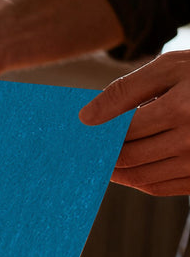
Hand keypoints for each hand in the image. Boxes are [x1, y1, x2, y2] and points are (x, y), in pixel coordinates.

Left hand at [80, 51, 189, 195]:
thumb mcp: (168, 68)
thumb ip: (124, 91)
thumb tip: (85, 117)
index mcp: (180, 109)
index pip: (120, 132)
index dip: (95, 136)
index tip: (76, 137)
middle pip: (127, 157)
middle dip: (101, 155)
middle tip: (81, 152)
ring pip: (139, 177)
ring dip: (114, 171)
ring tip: (100, 159)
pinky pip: (159, 187)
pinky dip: (136, 181)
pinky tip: (126, 168)